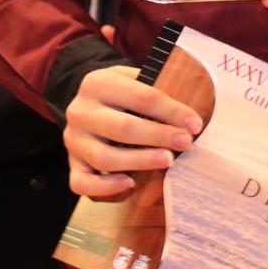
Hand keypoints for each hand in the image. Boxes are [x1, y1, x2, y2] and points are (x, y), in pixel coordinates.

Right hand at [62, 64, 202, 199]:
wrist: (88, 103)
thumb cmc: (122, 95)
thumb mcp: (135, 80)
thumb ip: (157, 91)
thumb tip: (191, 116)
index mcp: (99, 83)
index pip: (142, 97)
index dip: (172, 111)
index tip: (195, 124)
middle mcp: (80, 111)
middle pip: (122, 128)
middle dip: (159, 136)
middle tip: (185, 143)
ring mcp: (73, 140)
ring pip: (104, 157)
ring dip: (140, 161)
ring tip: (167, 160)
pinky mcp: (72, 164)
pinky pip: (82, 183)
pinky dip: (106, 187)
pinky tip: (130, 184)